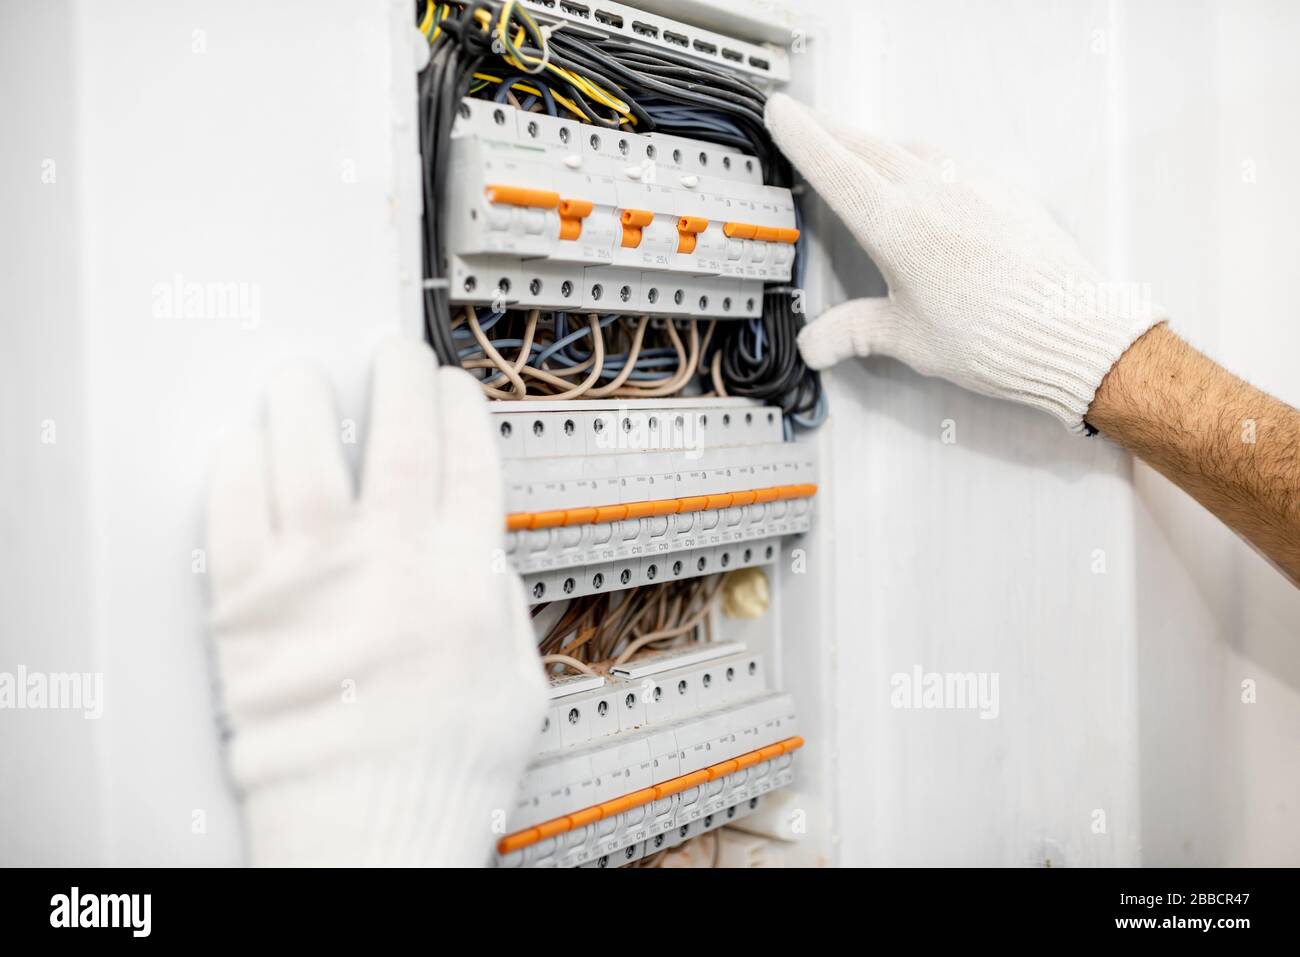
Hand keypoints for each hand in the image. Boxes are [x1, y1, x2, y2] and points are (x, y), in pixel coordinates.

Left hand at [206, 339, 545, 865]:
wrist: (367, 833)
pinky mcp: (247, 605)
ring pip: (304, 450)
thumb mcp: (515, 684)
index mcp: (464, 577)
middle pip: (395, 433)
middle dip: (395, 376)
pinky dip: (237, 464)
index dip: (460, 407)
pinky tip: (245, 444)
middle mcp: (394, 561)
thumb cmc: (440, 774)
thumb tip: (480, 560)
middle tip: (387, 354)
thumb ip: (498, 608)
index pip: (468, 458)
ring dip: (304, 399)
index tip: (452, 388)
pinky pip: (233, 510)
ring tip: (302, 377)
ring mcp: (316, 577)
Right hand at [765, 93, 1164, 432]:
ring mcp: (973, 185)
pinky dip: (926, 163)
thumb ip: (855, 332)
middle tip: (810, 125)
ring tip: (862, 155)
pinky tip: (927, 181)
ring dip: (879, 147)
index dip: (802, 137)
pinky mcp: (1005, 191)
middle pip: (868, 147)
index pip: (835, 168)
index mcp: (897, 226)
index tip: (782, 112)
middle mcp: (933, 193)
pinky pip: (953, 163)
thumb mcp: (908, 340)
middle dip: (832, 133)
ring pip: (910, 150)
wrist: (1073, 331)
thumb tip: (819, 343)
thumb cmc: (996, 337)